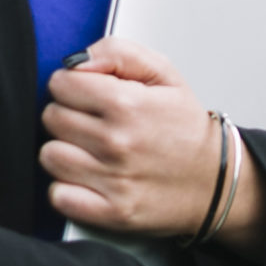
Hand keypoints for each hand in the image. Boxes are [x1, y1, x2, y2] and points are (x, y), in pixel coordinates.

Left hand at [42, 37, 264, 244]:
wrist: (215, 180)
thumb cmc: (185, 127)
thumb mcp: (163, 74)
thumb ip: (117, 52)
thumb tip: (76, 62)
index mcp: (127, 103)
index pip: (60, 84)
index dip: (71, 85)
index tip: (86, 94)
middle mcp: (117, 142)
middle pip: (51, 117)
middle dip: (67, 115)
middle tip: (92, 122)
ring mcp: (113, 180)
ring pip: (50, 155)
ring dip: (65, 150)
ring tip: (89, 150)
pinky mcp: (112, 213)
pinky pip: (59, 196)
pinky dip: (67, 188)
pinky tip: (87, 178)